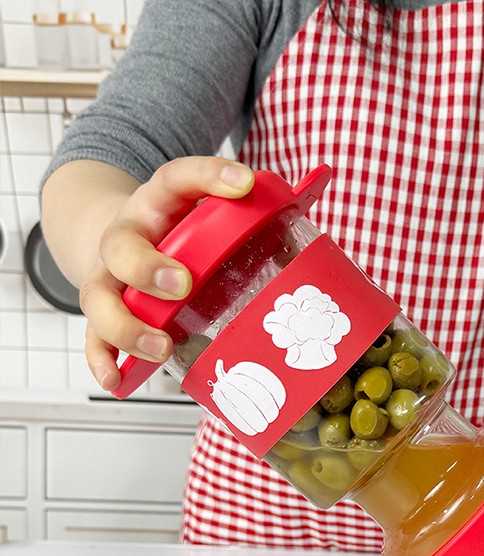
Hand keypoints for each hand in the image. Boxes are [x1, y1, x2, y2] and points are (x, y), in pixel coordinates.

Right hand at [79, 157, 254, 390]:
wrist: (119, 235)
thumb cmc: (175, 230)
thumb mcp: (203, 209)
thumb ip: (251, 208)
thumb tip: (318, 185)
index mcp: (159, 204)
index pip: (177, 178)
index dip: (209, 176)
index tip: (244, 184)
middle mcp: (127, 236)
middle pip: (122, 245)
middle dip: (149, 267)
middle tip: (182, 284)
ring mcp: (109, 275)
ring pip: (100, 297)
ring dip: (128, 325)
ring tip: (160, 345)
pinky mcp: (104, 309)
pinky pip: (93, 337)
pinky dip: (103, 360)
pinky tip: (118, 379)